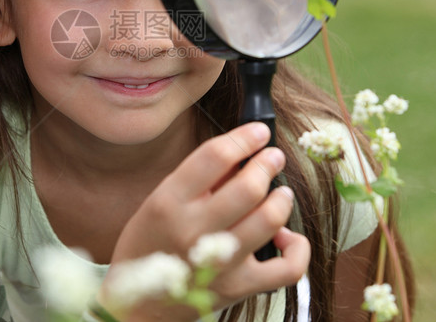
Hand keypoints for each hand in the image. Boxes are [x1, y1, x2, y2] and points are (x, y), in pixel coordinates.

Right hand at [102, 122, 309, 318]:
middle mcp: (193, 231)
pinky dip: (297, 249)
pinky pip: (286, 269)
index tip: (259, 132)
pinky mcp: (237, 288)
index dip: (244, 138)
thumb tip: (240, 155)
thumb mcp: (160, 202)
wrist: (138, 306)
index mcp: (169, 202)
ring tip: (280, 192)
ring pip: (269, 220)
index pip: (214, 157)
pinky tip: (288, 237)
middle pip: (248, 187)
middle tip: (273, 157)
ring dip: (282, 199)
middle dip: (268, 163)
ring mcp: (218, 262)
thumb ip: (198, 179)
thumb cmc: (150, 246)